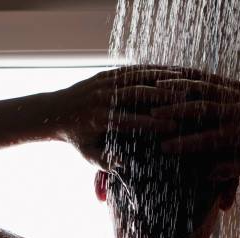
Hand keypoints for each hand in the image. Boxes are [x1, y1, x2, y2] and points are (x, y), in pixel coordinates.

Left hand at [55, 65, 189, 168]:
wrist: (54, 112)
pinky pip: (132, 70)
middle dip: (163, 97)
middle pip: (137, 94)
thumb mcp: (88, 155)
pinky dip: (153, 70)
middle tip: (186, 101)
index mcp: (98, 119)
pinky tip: (171, 72)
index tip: (173, 128)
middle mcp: (101, 97)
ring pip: (137, 77)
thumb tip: (124, 164)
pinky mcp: (106, 74)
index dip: (153, 124)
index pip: (130, 120)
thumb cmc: (75, 138)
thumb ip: (106, 162)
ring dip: (162, 79)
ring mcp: (104, 82)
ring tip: (185, 83)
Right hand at [151, 78, 239, 179]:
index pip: (210, 139)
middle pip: (205, 109)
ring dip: (179, 87)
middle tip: (153, 115)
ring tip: (155, 90)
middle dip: (178, 111)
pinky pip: (208, 76)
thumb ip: (227, 174)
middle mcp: (238, 112)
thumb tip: (207, 179)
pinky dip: (187, 76)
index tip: (164, 148)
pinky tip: (168, 76)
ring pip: (206, 87)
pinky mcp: (233, 83)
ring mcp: (236, 94)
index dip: (187, 143)